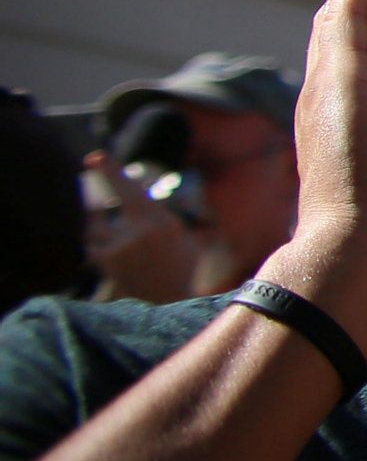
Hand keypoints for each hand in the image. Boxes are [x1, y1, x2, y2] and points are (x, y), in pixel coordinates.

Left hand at [79, 155, 200, 303]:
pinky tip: (88, 238)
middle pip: (107, 203)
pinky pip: (89, 246)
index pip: (131, 190)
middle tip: (89, 165)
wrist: (172, 303)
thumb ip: (162, 219)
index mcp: (163, 221)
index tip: (95, 157)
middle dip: (95, 185)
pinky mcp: (109, 263)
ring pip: (92, 225)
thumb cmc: (182, 270)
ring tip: (89, 213)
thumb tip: (141, 204)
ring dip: (88, 219)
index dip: (111, 170)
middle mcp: (142, 230)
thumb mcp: (184, 239)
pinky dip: (88, 241)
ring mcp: (123, 246)